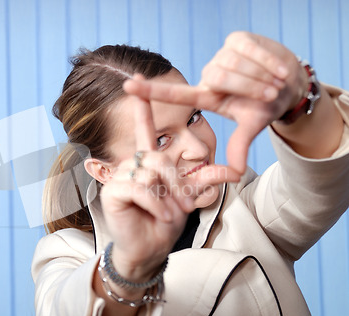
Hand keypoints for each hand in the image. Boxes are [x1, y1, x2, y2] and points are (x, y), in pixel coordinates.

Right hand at [100, 96, 193, 281]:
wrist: (149, 249)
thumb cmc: (166, 222)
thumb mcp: (189, 197)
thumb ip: (207, 179)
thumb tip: (236, 169)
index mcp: (147, 163)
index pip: (144, 130)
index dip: (142, 108)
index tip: (136, 81)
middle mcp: (131, 165)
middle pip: (158, 158)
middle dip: (176, 183)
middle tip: (183, 204)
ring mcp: (119, 177)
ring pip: (150, 173)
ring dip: (167, 196)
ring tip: (170, 213)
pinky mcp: (112, 191)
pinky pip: (139, 187)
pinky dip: (156, 204)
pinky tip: (161, 215)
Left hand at [124, 31, 307, 181]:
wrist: (290, 81)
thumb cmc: (266, 104)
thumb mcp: (252, 125)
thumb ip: (239, 145)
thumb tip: (236, 173)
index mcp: (208, 96)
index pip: (176, 95)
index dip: (151, 91)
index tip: (128, 87)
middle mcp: (210, 75)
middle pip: (219, 78)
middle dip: (250, 88)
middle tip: (269, 95)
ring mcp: (222, 55)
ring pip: (234, 65)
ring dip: (262, 77)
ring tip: (274, 83)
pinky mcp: (237, 39)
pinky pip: (250, 50)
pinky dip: (269, 62)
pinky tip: (279, 69)